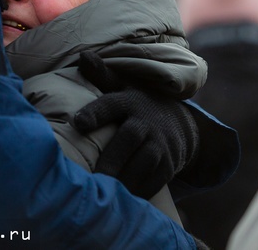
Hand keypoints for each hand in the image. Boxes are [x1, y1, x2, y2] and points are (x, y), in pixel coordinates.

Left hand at [74, 51, 199, 198]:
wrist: (179, 124)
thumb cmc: (137, 104)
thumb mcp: (122, 86)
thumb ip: (101, 75)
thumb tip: (82, 56)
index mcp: (128, 100)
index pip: (110, 104)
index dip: (95, 113)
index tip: (78, 122)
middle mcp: (145, 122)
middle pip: (128, 139)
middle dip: (111, 158)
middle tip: (90, 176)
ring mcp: (160, 144)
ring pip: (142, 164)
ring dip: (123, 179)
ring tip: (101, 192)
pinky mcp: (168, 165)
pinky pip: (153, 182)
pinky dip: (137, 192)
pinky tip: (120, 201)